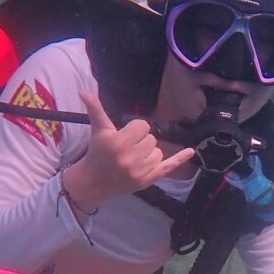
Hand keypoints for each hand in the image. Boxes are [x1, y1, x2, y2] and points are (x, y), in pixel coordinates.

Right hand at [61, 91, 194, 209]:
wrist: (94, 182)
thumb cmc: (97, 153)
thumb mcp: (98, 130)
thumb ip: (95, 109)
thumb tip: (83, 91)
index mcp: (119, 142)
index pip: (142, 126)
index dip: (134, 130)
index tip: (124, 137)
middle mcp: (130, 157)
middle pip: (151, 139)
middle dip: (140, 142)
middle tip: (126, 150)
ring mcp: (140, 170)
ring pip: (158, 151)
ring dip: (148, 153)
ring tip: (132, 159)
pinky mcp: (147, 180)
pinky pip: (168, 167)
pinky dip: (179, 159)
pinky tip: (190, 151)